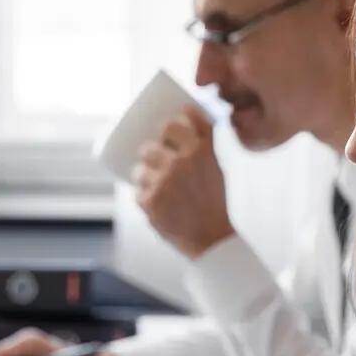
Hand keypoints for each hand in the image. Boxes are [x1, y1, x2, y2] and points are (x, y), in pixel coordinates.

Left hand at [132, 108, 234, 259]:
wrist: (213, 238)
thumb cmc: (216, 203)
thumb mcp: (217, 167)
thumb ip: (203, 144)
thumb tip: (189, 117)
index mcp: (201, 150)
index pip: (174, 123)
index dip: (167, 128)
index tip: (167, 135)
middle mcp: (181, 162)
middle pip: (149, 146)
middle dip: (150, 154)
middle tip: (156, 164)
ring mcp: (163, 181)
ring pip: (139, 170)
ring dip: (144, 177)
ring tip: (157, 189)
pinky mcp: (150, 201)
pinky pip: (138, 192)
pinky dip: (145, 198)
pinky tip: (158, 205)